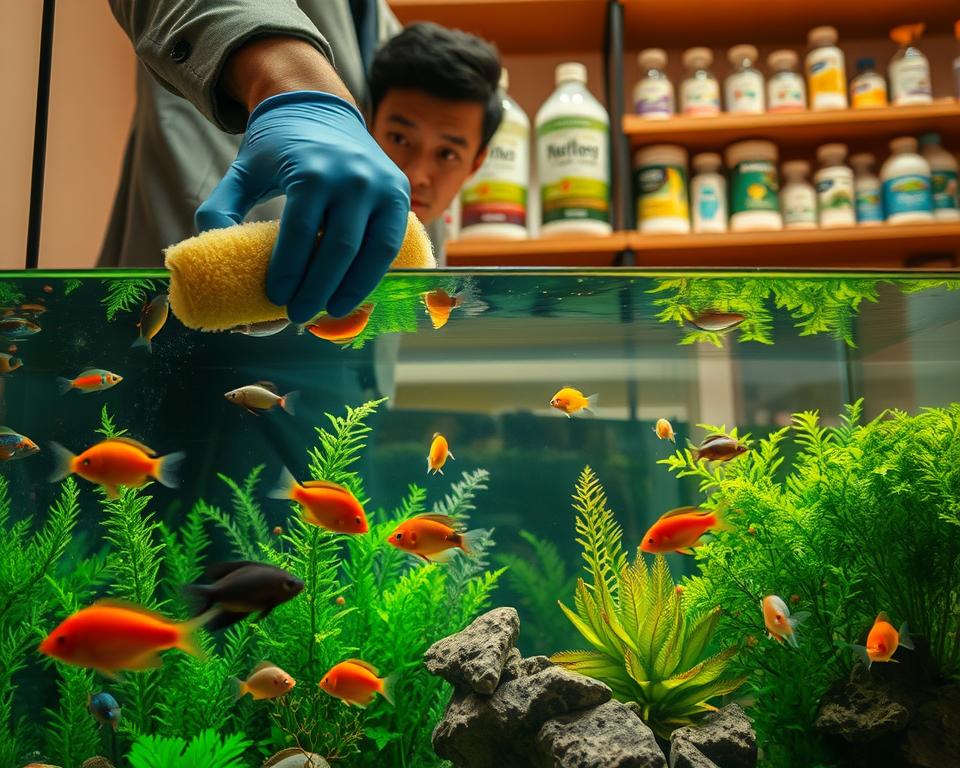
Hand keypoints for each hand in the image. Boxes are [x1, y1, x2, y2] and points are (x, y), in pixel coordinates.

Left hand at [196, 90, 409, 322]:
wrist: (320, 107)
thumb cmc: (278, 147)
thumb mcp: (243, 170)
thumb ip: (220, 206)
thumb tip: (208, 247)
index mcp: (311, 171)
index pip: (301, 234)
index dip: (289, 273)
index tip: (277, 299)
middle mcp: (352, 177)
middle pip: (338, 249)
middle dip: (319, 290)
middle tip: (299, 315)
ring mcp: (381, 185)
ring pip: (371, 252)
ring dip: (352, 290)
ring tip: (330, 312)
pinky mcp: (398, 193)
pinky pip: (390, 244)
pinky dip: (375, 274)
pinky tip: (356, 293)